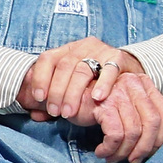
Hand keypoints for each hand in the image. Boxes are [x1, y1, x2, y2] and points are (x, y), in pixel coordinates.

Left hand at [21, 38, 142, 124]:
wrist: (127, 72)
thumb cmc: (94, 83)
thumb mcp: (72, 88)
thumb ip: (54, 100)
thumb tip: (35, 115)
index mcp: (66, 50)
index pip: (47, 58)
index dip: (40, 78)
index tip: (38, 98)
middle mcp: (82, 47)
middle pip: (64, 66)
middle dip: (57, 91)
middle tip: (56, 112)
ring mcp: (101, 50)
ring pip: (83, 69)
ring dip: (74, 93)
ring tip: (70, 112)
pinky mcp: (119, 57)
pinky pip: (109, 69)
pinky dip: (102, 84)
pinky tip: (97, 98)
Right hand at [90, 69, 162, 162]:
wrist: (65, 97)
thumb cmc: (96, 106)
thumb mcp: (124, 106)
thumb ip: (141, 115)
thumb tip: (155, 145)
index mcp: (144, 84)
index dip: (161, 137)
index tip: (149, 152)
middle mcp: (134, 84)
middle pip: (152, 123)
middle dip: (144, 148)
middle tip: (133, 161)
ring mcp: (118, 93)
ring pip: (134, 132)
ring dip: (123, 152)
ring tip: (112, 158)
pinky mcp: (103, 104)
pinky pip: (115, 134)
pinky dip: (109, 149)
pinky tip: (101, 152)